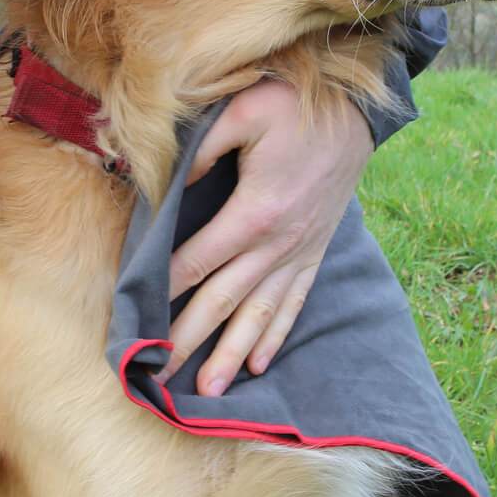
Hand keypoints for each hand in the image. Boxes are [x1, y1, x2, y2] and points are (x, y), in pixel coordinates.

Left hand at [156, 79, 372, 396]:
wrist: (358, 114)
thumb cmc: (296, 106)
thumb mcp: (245, 109)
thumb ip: (202, 147)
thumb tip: (168, 184)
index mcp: (256, 212)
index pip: (198, 260)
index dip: (165, 290)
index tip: (138, 320)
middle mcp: (278, 244)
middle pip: (224, 300)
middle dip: (189, 339)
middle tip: (159, 374)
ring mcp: (299, 253)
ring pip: (260, 314)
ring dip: (233, 353)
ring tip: (209, 390)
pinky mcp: (314, 253)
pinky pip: (293, 303)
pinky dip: (275, 336)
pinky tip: (258, 365)